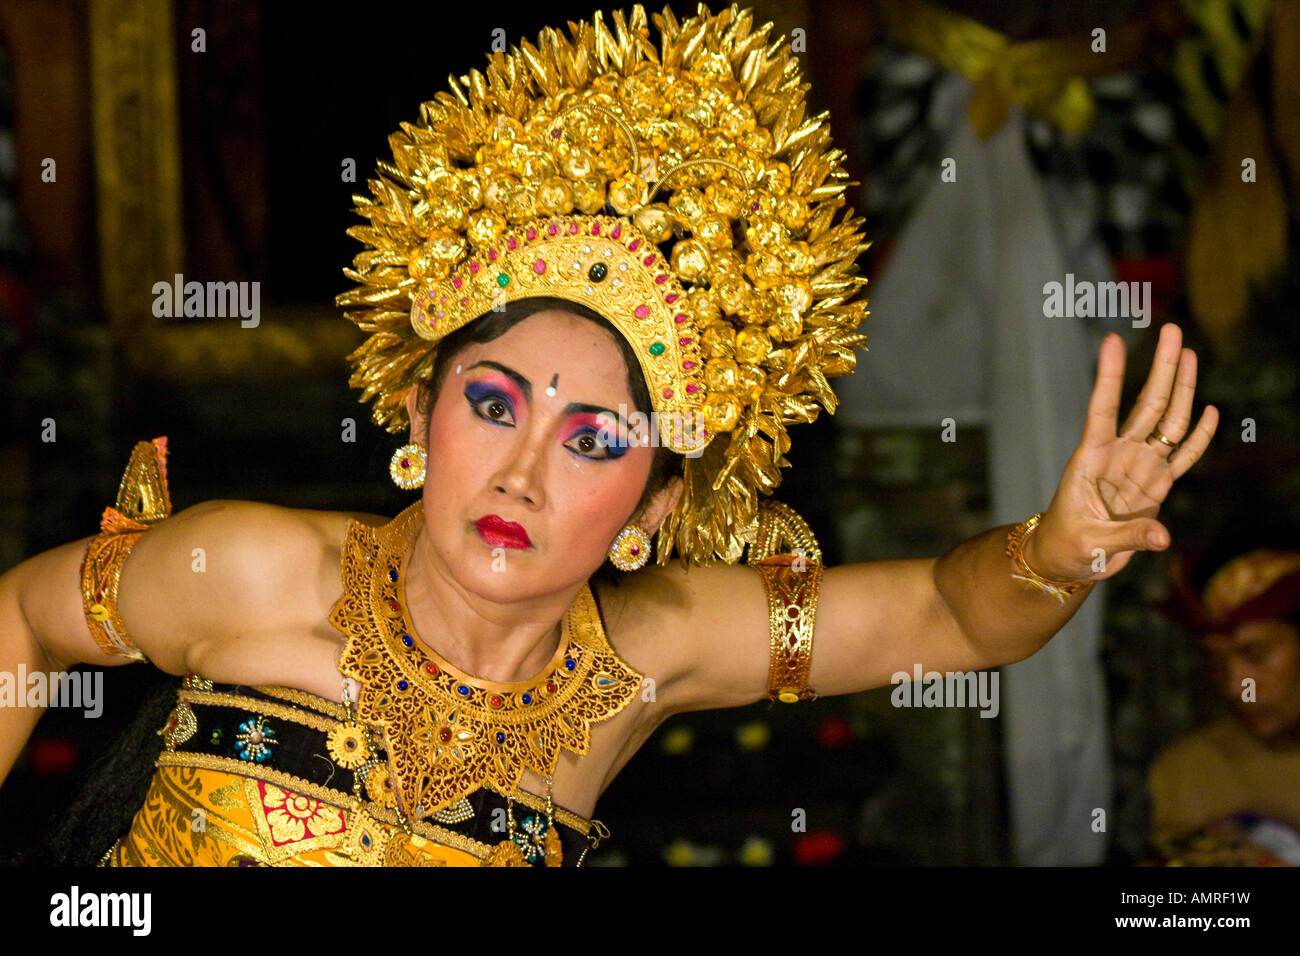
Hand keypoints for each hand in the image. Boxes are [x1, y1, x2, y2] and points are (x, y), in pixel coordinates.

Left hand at [1026, 324, 1219, 581]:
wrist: (1069, 560)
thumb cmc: (1068, 546)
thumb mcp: (1090, 542)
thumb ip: (1127, 537)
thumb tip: (1162, 537)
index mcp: (1090, 459)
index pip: (1102, 409)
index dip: (1109, 376)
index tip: (1112, 341)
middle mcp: (1117, 456)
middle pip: (1145, 406)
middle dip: (1159, 368)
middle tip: (1171, 331)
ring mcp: (1139, 468)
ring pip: (1166, 422)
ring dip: (1180, 389)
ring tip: (1187, 353)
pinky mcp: (1156, 487)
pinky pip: (1182, 458)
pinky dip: (1198, 438)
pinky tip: (1210, 411)